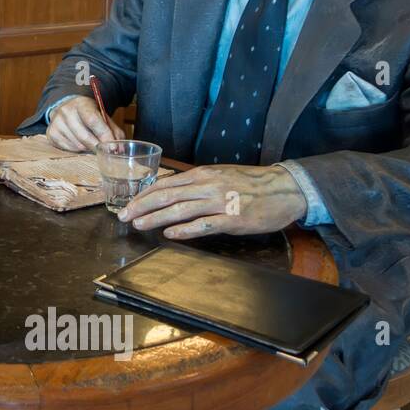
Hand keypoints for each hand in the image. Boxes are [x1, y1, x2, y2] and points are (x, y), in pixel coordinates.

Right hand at [47, 96, 124, 152]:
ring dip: (88, 148)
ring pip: (77, 145)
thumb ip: (113, 131)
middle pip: (84, 136)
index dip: (104, 135)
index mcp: (81, 104)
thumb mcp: (102, 116)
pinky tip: (80, 142)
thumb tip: (118, 149)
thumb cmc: (88, 114)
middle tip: (105, 151)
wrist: (67, 106)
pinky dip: (77, 149)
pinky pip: (68, 148)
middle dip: (97, 146)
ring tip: (91, 143)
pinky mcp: (51, 133)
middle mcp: (66, 111)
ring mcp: (56, 122)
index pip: (92, 120)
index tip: (113, 147)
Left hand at [118, 164, 307, 239]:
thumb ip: (195, 184)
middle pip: (166, 196)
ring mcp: (220, 202)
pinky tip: (170, 234)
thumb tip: (168, 192)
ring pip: (180, 209)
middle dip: (141, 206)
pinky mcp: (233, 219)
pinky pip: (205, 224)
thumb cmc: (250, 183)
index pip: (165, 184)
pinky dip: (185, 230)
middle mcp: (207, 185)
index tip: (127, 204)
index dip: (143, 195)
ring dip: (156, 217)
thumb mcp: (219, 175)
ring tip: (138, 224)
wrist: (285, 188)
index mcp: (202, 175)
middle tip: (123, 216)